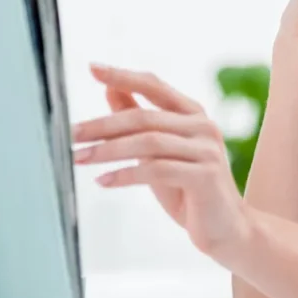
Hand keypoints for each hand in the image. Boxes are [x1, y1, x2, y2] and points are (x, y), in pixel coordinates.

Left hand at [72, 63, 250, 262]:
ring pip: (148, 142)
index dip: (123, 75)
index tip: (92, 68)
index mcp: (193, 114)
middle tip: (70, 133)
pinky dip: (126, 175)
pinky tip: (103, 181)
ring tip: (78, 158)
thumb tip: (110, 88)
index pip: (154, 85)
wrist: (226, 230)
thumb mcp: (160, 153)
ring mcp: (206, 150)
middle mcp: (203, 126)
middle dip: (102, 125)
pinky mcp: (205, 176)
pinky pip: (157, 170)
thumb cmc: (189, 191)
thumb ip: (140, 121)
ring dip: (108, 150)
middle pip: (144, 117)